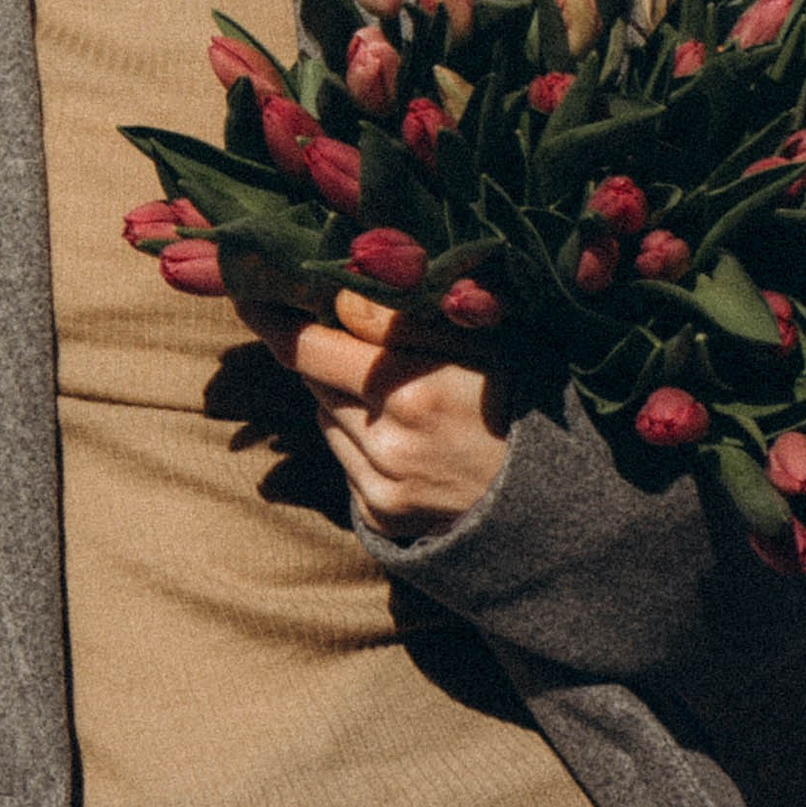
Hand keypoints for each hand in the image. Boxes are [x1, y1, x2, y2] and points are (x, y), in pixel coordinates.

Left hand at [245, 291, 511, 541]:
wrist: (558, 507)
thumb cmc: (522, 405)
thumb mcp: (484, 342)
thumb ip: (404, 319)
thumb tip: (335, 290)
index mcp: (415, 391)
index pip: (312, 346)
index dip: (275, 316)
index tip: (247, 290)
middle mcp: (389, 444)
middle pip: (314, 378)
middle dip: (324, 351)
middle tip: (352, 334)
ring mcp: (381, 486)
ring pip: (325, 416)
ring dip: (341, 395)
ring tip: (399, 391)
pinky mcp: (379, 516)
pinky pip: (342, 457)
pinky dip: (357, 437)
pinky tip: (404, 435)